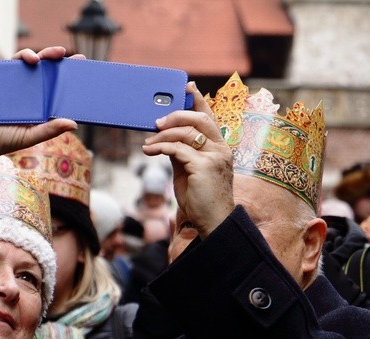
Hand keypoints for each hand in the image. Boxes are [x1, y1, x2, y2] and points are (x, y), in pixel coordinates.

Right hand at [0, 47, 77, 191]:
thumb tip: (74, 123)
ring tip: (43, 58)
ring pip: (27, 65)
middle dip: (54, 61)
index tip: (80, 65)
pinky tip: (28, 59)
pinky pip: (10, 65)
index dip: (67, 78)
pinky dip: (20, 58)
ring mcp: (11, 87)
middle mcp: (25, 96)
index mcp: (36, 109)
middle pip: (43, 74)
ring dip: (38, 56)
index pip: (55, 90)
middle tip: (64, 54)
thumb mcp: (26, 138)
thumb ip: (49, 130)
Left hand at [141, 81, 233, 237]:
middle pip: (198, 120)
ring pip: (186, 134)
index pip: (210, 117)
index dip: (199, 100)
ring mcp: (214, 157)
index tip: (187, 86)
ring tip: (149, 141)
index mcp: (220, 147)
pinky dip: (160, 147)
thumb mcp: (189, 171)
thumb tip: (165, 139)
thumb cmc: (201, 198)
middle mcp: (220, 149)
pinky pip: (178, 150)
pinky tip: (149, 150)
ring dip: (163, 135)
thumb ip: (182, 153)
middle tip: (157, 122)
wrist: (212, 221)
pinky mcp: (203, 167)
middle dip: (176, 116)